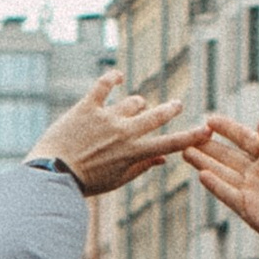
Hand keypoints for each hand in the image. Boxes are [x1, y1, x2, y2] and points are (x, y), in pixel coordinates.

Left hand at [29, 74, 199, 196]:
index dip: (191, 137)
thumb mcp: (117, 181)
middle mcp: (124, 133)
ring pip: (133, 102)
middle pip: (156, 116)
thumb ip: (141, 167)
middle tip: (177, 105)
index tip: (206, 131)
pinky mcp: (88, 107)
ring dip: (137, 105)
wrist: (52, 173)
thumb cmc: (85, 182)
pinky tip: (117, 76)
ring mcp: (106, 118)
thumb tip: (162, 159)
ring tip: (136, 106)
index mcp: (134, 153)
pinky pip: (104, 86)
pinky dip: (113, 78)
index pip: (170, 144)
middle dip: (170, 109)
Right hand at [181, 115, 258, 258]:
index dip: (227, 129)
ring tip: (185, 151)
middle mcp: (258, 172)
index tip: (209, 119)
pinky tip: (201, 175)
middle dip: (208, 146)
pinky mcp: (247, 209)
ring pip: (222, 173)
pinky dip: (215, 185)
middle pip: (228, 155)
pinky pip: (227, 194)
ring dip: (204, 162)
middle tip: (188, 135)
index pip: (245, 138)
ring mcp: (251, 190)